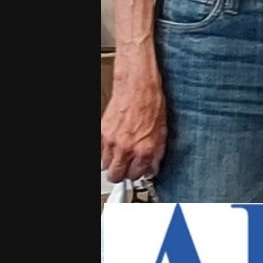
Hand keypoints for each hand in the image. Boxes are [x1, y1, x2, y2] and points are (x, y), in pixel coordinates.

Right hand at [101, 61, 168, 184]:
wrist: (138, 86)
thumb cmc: (152, 103)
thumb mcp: (163, 131)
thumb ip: (157, 153)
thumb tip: (153, 167)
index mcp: (145, 149)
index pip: (136, 176)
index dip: (137, 174)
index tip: (137, 170)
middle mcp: (127, 148)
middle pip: (116, 176)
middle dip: (121, 173)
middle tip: (125, 167)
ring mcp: (112, 141)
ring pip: (105, 165)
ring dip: (113, 161)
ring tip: (120, 154)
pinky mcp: (102, 132)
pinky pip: (100, 151)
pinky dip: (106, 150)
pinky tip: (115, 143)